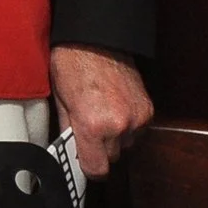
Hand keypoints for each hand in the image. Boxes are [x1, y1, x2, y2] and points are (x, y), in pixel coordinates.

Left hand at [50, 43, 152, 176]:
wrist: (96, 38)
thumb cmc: (72, 63)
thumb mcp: (59, 100)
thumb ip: (68, 130)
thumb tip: (71, 150)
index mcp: (93, 125)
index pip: (97, 169)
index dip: (89, 167)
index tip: (84, 161)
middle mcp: (119, 125)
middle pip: (112, 157)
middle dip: (100, 148)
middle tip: (89, 128)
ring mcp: (137, 118)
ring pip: (126, 143)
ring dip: (115, 136)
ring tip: (101, 112)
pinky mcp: (148, 110)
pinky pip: (137, 129)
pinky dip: (127, 123)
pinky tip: (114, 106)